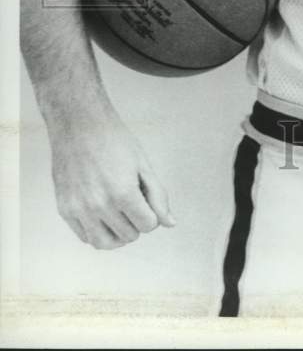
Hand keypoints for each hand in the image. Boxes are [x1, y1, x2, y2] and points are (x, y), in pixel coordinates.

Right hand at [48, 110, 174, 249]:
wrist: (80, 125)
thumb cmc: (115, 141)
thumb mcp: (143, 164)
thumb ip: (158, 195)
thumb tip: (170, 223)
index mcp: (123, 192)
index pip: (148, 225)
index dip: (152, 213)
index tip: (146, 198)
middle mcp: (99, 205)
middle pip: (129, 235)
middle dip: (137, 222)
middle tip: (133, 201)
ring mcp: (79, 209)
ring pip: (105, 243)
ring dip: (118, 235)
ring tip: (122, 216)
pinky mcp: (65, 209)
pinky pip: (85, 236)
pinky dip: (98, 232)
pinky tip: (104, 215)